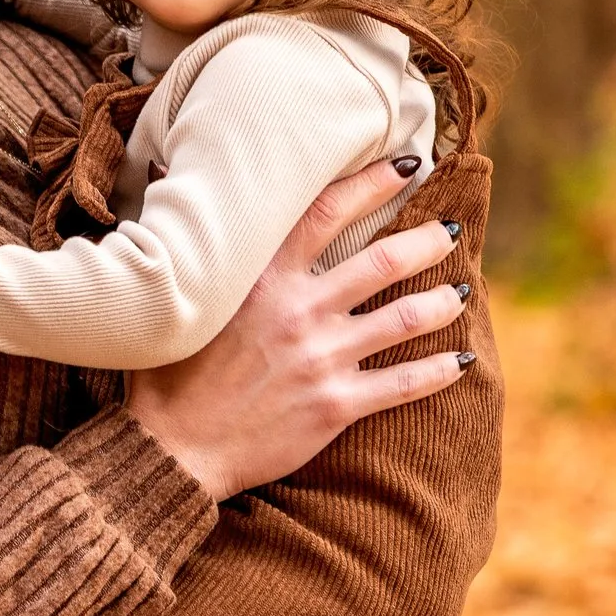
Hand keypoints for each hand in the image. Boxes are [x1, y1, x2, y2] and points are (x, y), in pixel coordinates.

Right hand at [126, 156, 473, 504]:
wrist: (174, 449)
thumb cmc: (165, 374)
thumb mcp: (172, 293)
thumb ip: (183, 235)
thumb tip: (153, 165)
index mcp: (262, 278)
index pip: (328, 212)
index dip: (373, 183)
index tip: (407, 167)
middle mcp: (300, 311)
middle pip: (384, 262)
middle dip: (427, 242)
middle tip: (450, 232)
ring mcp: (322, 358)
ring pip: (406, 318)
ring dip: (443, 301)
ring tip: (461, 291)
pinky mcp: (336, 404)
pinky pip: (404, 383)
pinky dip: (441, 370)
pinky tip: (462, 360)